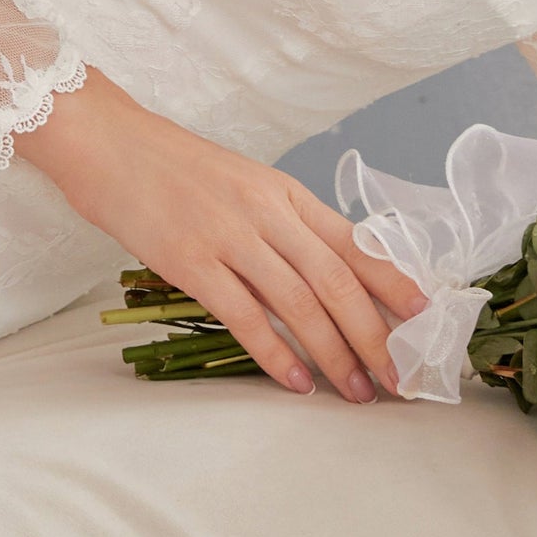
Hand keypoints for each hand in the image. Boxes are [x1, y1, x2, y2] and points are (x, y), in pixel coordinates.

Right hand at [14, 63, 431, 400]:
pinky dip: (275, 353)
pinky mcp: (191, 261)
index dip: (394, 282)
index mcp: (285, 192)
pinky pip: (245, 315)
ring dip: (334, 353)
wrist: (111, 145)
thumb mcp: (243, 184)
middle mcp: (266, 212)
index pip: (355, 241)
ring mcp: (229, 236)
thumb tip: (329, 274)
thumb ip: (283, 223)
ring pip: (300, 303)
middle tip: (398, 378)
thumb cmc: (175, 168)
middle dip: (374, 335)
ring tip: (356, 391)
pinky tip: (295, 382)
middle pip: (336, 280)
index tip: (424, 318)